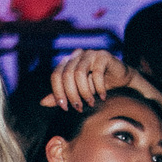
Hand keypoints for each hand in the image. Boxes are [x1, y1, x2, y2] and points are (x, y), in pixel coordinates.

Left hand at [42, 50, 161, 122]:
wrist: (120, 81)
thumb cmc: (96, 87)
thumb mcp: (77, 93)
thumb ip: (61, 96)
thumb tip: (42, 103)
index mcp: (67, 62)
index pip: (56, 75)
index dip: (57, 92)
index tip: (64, 107)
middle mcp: (77, 55)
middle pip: (66, 74)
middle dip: (71, 94)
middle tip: (79, 108)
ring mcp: (90, 53)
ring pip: (79, 73)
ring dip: (84, 92)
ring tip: (91, 103)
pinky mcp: (104, 55)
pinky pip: (97, 71)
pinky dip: (99, 87)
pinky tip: (103, 96)